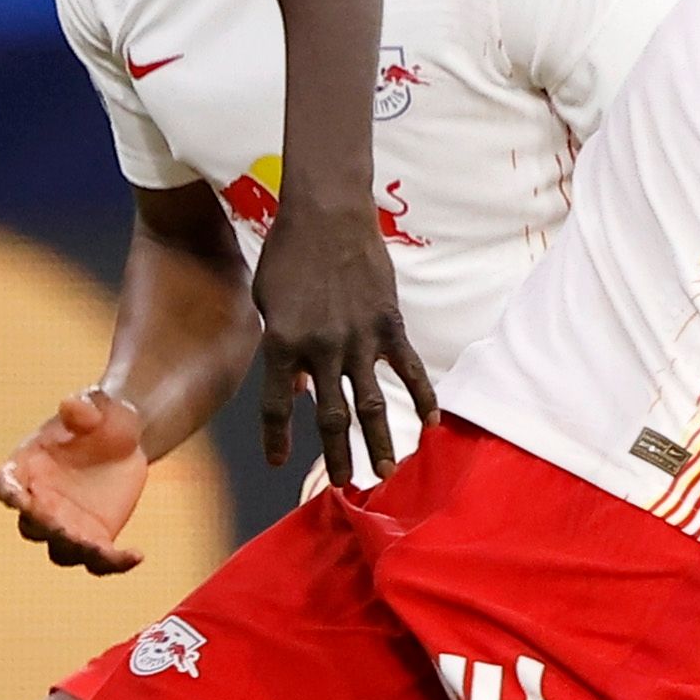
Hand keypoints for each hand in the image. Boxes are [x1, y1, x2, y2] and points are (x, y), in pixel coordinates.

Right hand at [0, 387, 154, 572]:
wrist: (126, 440)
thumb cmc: (100, 418)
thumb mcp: (97, 405)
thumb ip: (84, 406)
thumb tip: (71, 406)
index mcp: (27, 467)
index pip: (5, 486)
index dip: (9, 495)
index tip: (18, 500)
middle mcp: (39, 503)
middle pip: (31, 527)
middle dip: (45, 530)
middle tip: (63, 529)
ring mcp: (66, 526)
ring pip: (61, 552)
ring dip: (76, 553)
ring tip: (101, 549)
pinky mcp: (95, 539)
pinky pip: (100, 561)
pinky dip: (115, 563)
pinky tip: (136, 555)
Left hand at [252, 203, 432, 490]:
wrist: (327, 214)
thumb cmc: (289, 253)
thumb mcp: (268, 302)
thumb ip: (280, 347)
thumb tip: (294, 388)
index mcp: (282, 345)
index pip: (276, 407)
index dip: (276, 439)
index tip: (279, 463)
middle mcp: (321, 350)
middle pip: (330, 418)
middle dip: (335, 456)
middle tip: (342, 486)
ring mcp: (359, 340)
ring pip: (371, 405)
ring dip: (379, 444)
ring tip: (386, 472)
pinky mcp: (389, 325)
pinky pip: (409, 370)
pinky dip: (422, 398)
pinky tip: (431, 425)